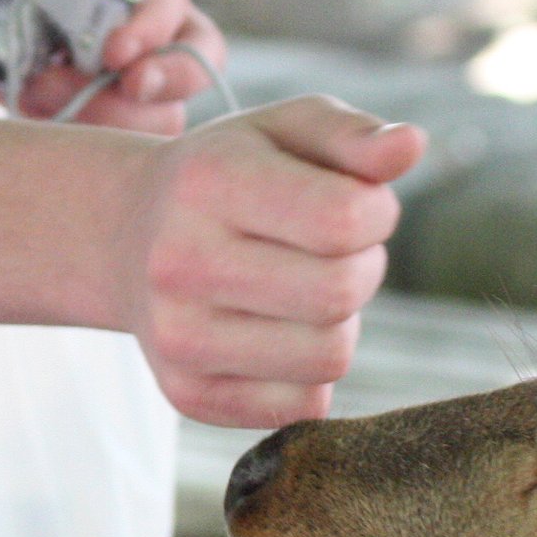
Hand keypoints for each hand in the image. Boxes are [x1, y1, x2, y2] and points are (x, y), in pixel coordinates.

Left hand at [0, 0, 223, 135]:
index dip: (154, 25)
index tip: (113, 54)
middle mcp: (153, 6)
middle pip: (197, 54)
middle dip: (164, 82)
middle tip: (114, 90)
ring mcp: (135, 59)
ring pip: (164, 107)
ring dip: (110, 115)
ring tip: (37, 93)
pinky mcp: (104, 98)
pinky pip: (119, 131)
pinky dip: (80, 131)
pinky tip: (31, 106)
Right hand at [119, 94, 427, 426]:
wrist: (126, 237)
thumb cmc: (230, 176)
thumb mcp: (286, 131)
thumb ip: (354, 135)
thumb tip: (410, 147)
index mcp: (209, 181)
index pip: (344, 220)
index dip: (377, 213)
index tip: (358, 204)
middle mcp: (181, 262)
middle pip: (340, 293)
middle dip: (363, 268)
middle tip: (334, 252)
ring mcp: (178, 337)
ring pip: (329, 359)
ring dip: (340, 324)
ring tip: (305, 290)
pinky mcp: (188, 395)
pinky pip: (304, 405)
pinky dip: (310, 372)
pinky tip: (277, 332)